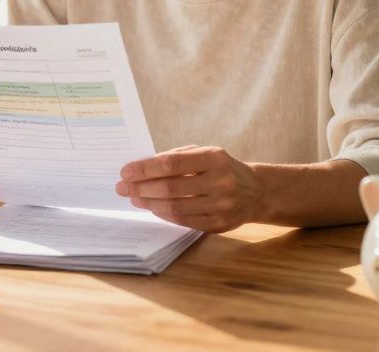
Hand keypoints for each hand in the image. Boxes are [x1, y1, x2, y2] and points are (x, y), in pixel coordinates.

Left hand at [116, 145, 265, 232]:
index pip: (172, 163)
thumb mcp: (204, 153)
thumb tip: (140, 169)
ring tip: (133, 198)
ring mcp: (222, 205)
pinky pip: (184, 221)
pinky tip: (152, 208)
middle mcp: (220, 181)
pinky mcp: (220, 224)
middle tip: (122, 188)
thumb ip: (175, 157)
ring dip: (149, 203)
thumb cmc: (221, 168)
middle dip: (141, 188)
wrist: (256, 191)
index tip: (125, 172)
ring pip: (175, 207)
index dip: (145, 168)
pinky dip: (164, 214)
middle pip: (171, 187)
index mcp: (215, 158)